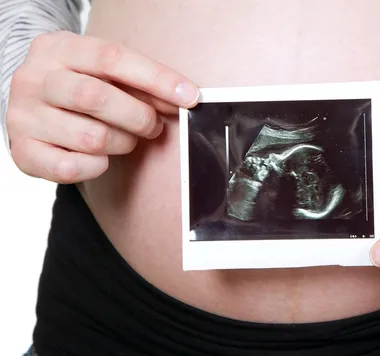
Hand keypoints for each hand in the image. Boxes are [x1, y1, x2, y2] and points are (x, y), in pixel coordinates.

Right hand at [6, 31, 199, 182]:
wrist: (32, 108)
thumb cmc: (79, 87)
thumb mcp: (104, 73)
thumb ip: (139, 83)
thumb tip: (183, 98)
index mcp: (59, 49)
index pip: (112, 58)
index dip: (157, 79)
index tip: (190, 96)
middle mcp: (34, 79)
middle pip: (96, 97)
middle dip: (139, 117)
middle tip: (154, 127)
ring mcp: (24, 116)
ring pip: (90, 137)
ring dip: (122, 143)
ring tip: (126, 140)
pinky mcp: (23, 151)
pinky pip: (73, 168)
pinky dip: (97, 166)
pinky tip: (100, 157)